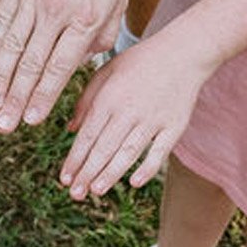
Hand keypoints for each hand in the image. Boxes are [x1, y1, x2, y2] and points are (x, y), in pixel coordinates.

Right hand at [0, 0, 128, 132]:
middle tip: (2, 127)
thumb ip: (103, 33)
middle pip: (33, 65)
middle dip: (15, 100)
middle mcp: (58, 11)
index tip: (30, 121)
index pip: (60, 67)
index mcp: (86, 18)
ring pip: (13, 46)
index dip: (44, 97)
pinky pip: (2, 18)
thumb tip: (85, 62)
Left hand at [58, 40, 210, 200]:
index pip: (88, 134)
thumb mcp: (106, 71)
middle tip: (75, 194)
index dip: (75, 158)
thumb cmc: (140, 62)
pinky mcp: (174, 126)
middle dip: (87, 172)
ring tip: (96, 191)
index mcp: (110, 97)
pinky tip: (134, 183)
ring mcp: (153, 119)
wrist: (183, 52)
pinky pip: (159, 152)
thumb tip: (71, 130)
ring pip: (128, 152)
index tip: (64, 178)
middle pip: (104, 147)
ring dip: (111, 174)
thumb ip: (86, 100)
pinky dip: (147, 168)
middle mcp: (130, 110)